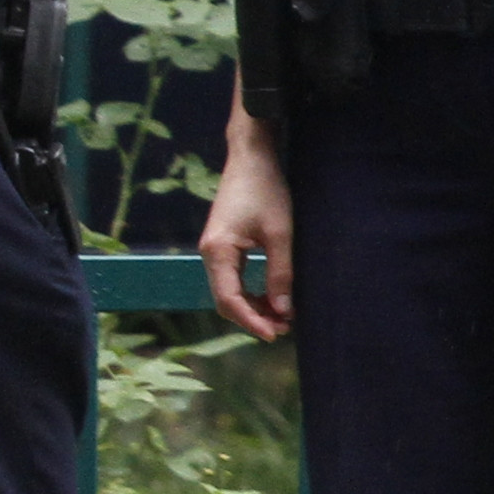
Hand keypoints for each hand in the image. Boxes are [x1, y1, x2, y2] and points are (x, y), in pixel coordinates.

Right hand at [203, 120, 294, 337]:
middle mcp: (209, 253)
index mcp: (218, 251)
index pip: (229, 300)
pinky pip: (232, 279)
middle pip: (224, 300)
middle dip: (252, 318)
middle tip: (284, 329)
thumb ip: (280, 274)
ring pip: (228, 291)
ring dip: (252, 307)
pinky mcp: (222, 244)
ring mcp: (214, 249)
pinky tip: (271, 297)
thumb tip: (283, 311)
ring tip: (282, 316)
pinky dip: (249, 292)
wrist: (251, 158)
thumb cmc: (266, 191)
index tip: (275, 335)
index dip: (251, 322)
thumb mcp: (280, 234)